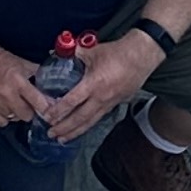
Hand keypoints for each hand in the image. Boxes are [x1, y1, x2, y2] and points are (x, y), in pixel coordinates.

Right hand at [0, 36, 48, 129]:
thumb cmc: (2, 61)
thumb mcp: (23, 64)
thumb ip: (37, 75)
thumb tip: (52, 88)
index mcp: (18, 81)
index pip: (38, 102)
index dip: (46, 108)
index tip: (49, 111)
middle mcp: (7, 94)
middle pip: (27, 115)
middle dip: (30, 111)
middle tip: (28, 104)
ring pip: (14, 119)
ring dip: (16, 113)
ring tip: (13, 103)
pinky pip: (1, 122)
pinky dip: (5, 117)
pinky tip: (4, 108)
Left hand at [44, 28, 162, 140]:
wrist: (142, 56)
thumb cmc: (118, 52)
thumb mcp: (93, 51)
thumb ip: (74, 54)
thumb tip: (57, 53)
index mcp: (93, 84)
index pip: (72, 101)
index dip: (58, 111)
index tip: (48, 117)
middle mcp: (101, 97)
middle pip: (80, 118)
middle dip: (64, 128)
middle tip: (51, 134)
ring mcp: (110, 103)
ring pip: (90, 122)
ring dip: (75, 131)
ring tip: (63, 139)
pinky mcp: (116, 104)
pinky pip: (99, 117)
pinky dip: (88, 124)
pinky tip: (82, 127)